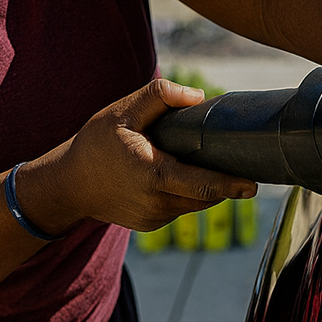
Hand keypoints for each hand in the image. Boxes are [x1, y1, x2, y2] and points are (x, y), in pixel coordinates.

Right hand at [24, 79, 256, 233]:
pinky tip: (179, 175)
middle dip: (223, 182)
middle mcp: (156, 202)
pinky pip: (180, 208)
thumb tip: (197, 96)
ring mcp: (154, 218)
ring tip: (206, 163)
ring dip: (204, 187)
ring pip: (195, 203)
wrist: (68, 185)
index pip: (202, 184)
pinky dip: (186, 193)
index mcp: (153, 175)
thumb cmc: (95, 144)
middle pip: (205, 195)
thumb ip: (159, 97)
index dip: (231, 185)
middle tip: (239, 163)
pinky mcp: (150, 224)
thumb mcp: (122, 111)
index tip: (253, 185)